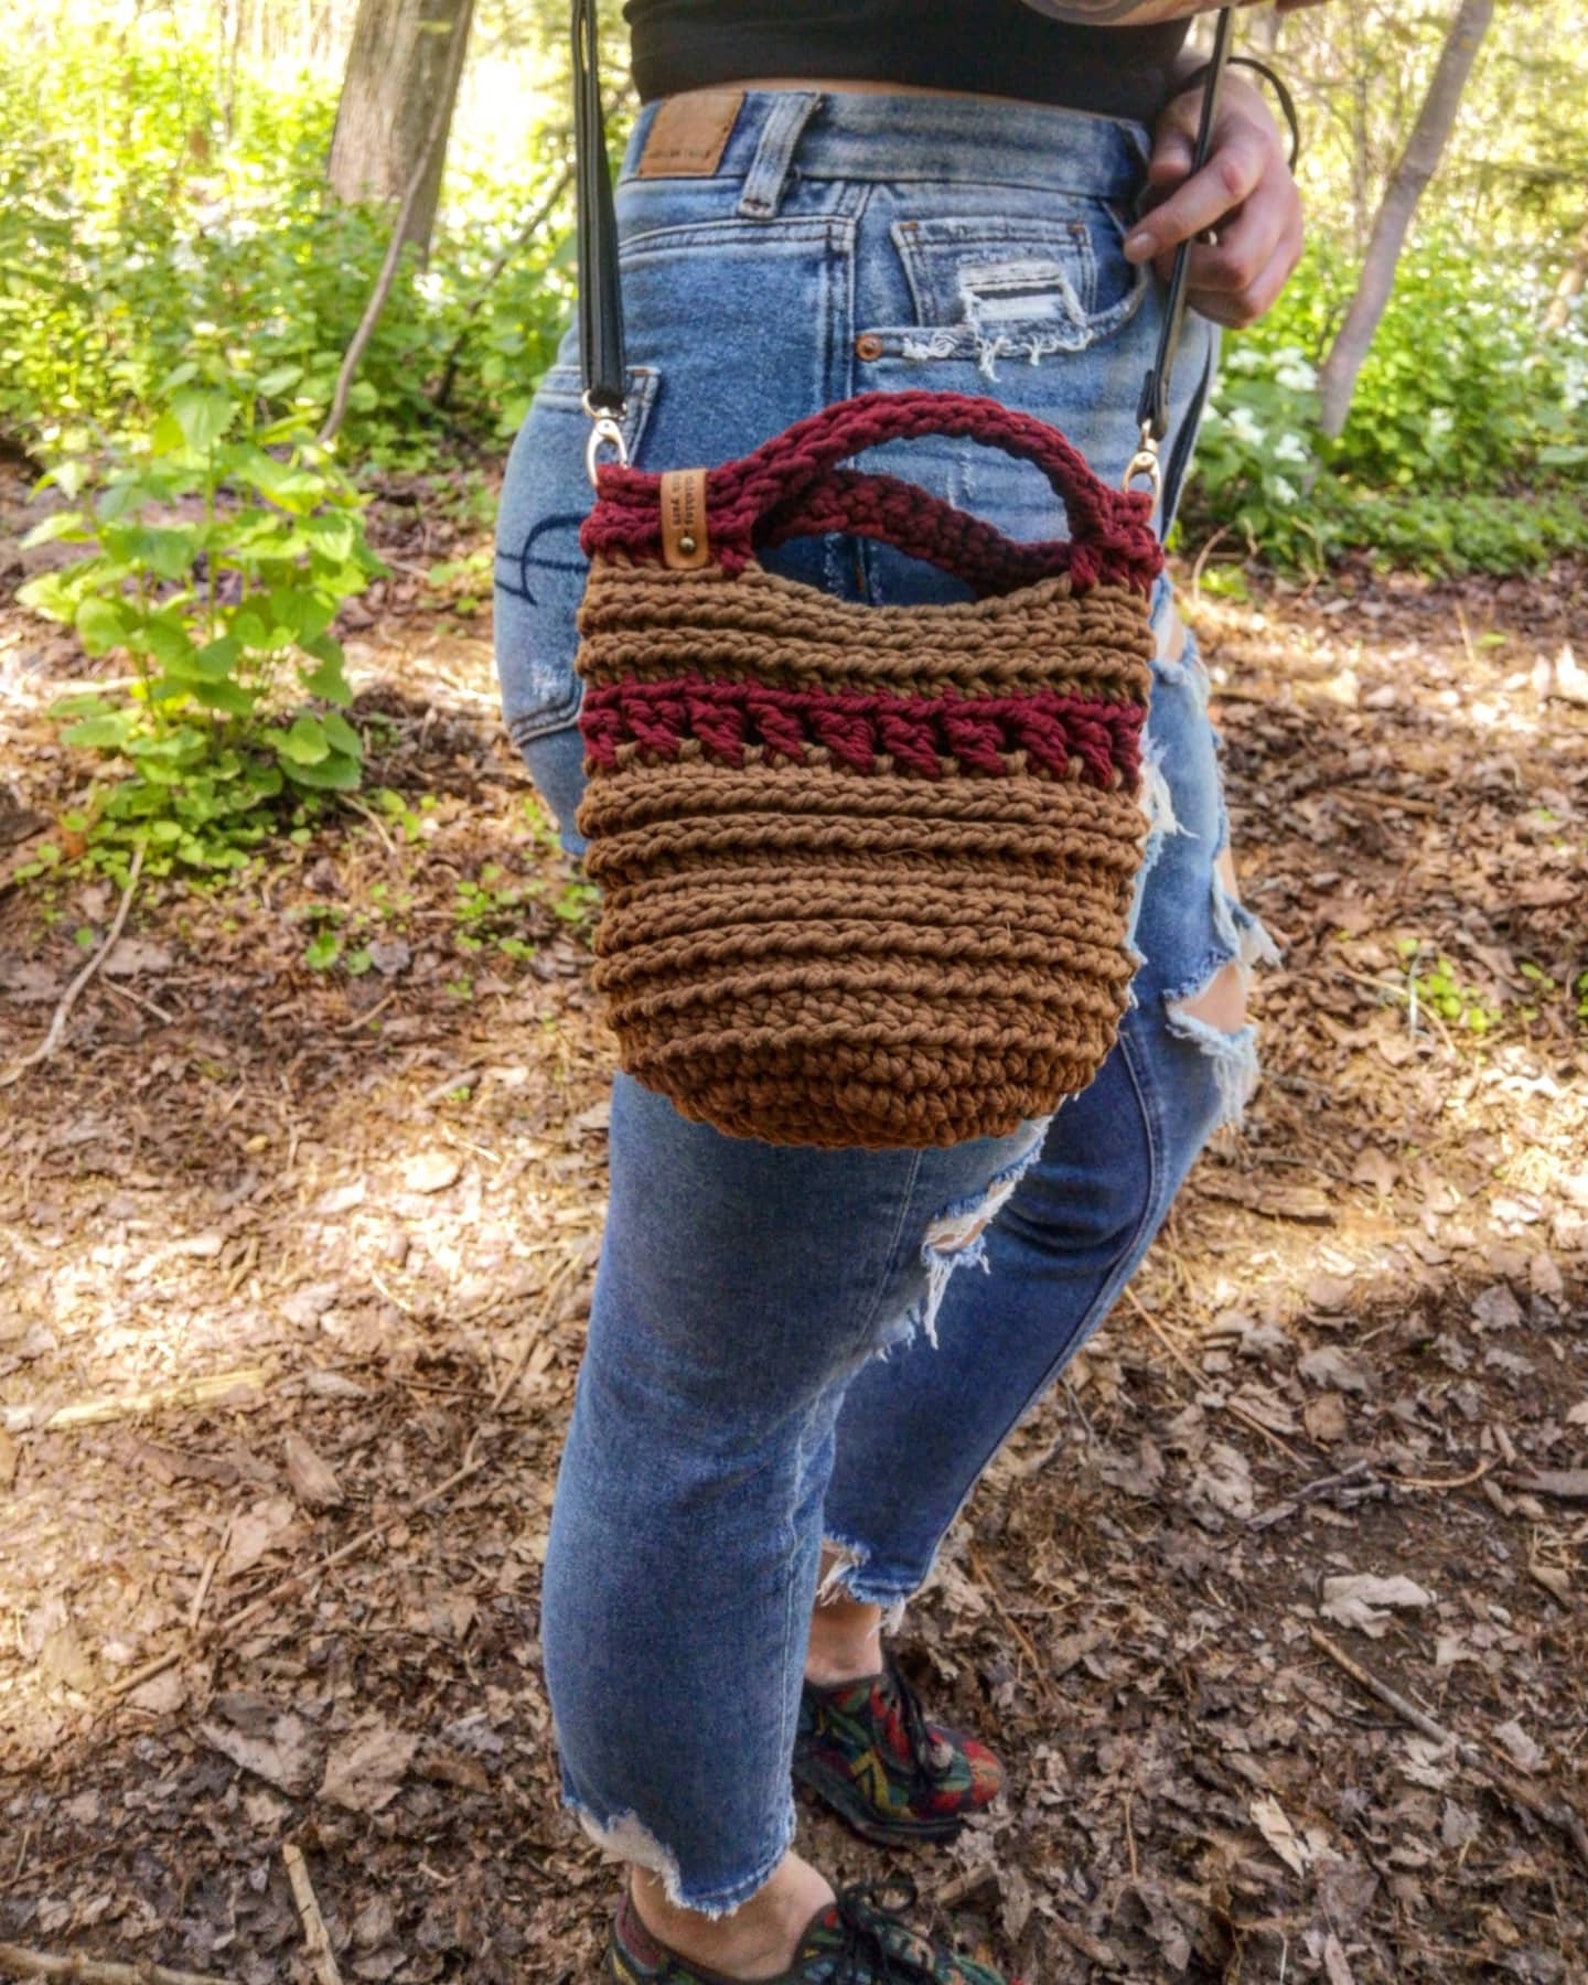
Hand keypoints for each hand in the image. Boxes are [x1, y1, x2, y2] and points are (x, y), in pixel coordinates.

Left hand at [1123, 71, 1303, 328]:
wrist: (1246, 137)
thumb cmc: (1203, 131)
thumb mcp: (1182, 119)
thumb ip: (1172, 144)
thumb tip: (1165, 173)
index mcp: (1256, 152)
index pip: (1224, 189)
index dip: (1175, 223)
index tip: (1133, 245)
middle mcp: (1283, 199)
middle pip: (1238, 264)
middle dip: (1187, 272)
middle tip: (1159, 257)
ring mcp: (1290, 238)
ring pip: (1246, 300)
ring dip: (1200, 295)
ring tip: (1180, 266)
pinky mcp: (1285, 266)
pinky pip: (1247, 312)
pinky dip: (1213, 306)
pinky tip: (1197, 278)